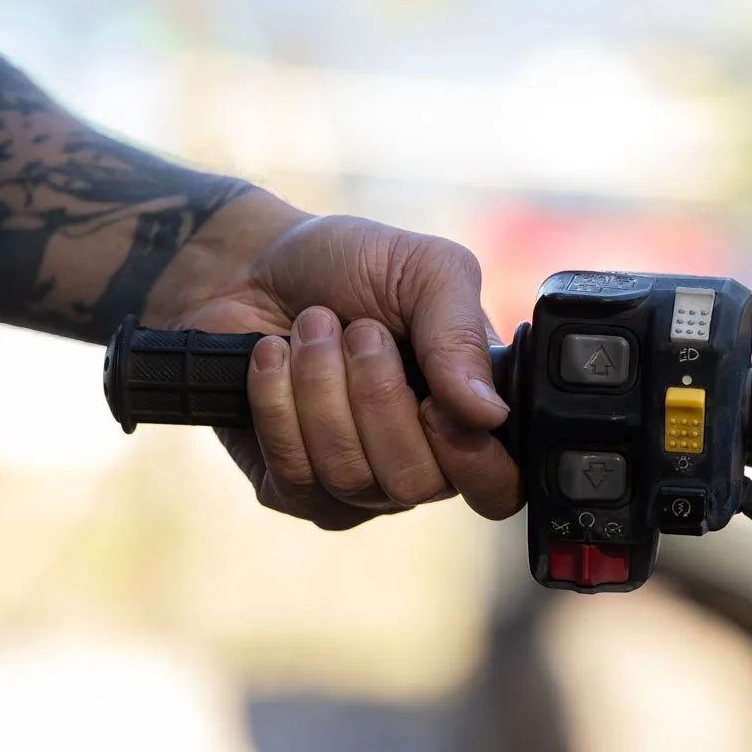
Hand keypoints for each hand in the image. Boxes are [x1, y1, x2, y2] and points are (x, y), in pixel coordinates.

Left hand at [151, 202, 520, 530]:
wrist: (252, 262)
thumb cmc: (351, 265)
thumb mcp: (428, 270)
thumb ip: (463, 337)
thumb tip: (488, 414)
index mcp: (470, 420)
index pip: (499, 490)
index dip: (471, 458)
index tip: (432, 397)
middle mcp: (419, 463)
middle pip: (415, 484)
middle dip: (377, 395)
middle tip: (360, 332)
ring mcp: (354, 486)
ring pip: (349, 476)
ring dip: (321, 384)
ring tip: (313, 329)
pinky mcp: (290, 488)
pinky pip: (293, 473)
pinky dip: (276, 400)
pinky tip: (274, 357)